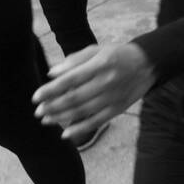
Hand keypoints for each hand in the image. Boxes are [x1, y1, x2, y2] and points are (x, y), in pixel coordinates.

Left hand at [33, 42, 155, 140]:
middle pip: (74, 98)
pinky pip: (97, 121)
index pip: (70, 80)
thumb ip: (75, 60)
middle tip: (38, 112)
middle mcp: (107, 82)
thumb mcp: (97, 50)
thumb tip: (52, 73)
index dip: (51, 90)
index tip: (35, 97)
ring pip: (83, 111)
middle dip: (53, 106)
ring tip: (46, 120)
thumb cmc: (117, 55)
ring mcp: (113, 97)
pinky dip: (80, 129)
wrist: (147, 64)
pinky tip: (65, 133)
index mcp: (99, 65)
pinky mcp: (118, 109)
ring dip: (62, 118)